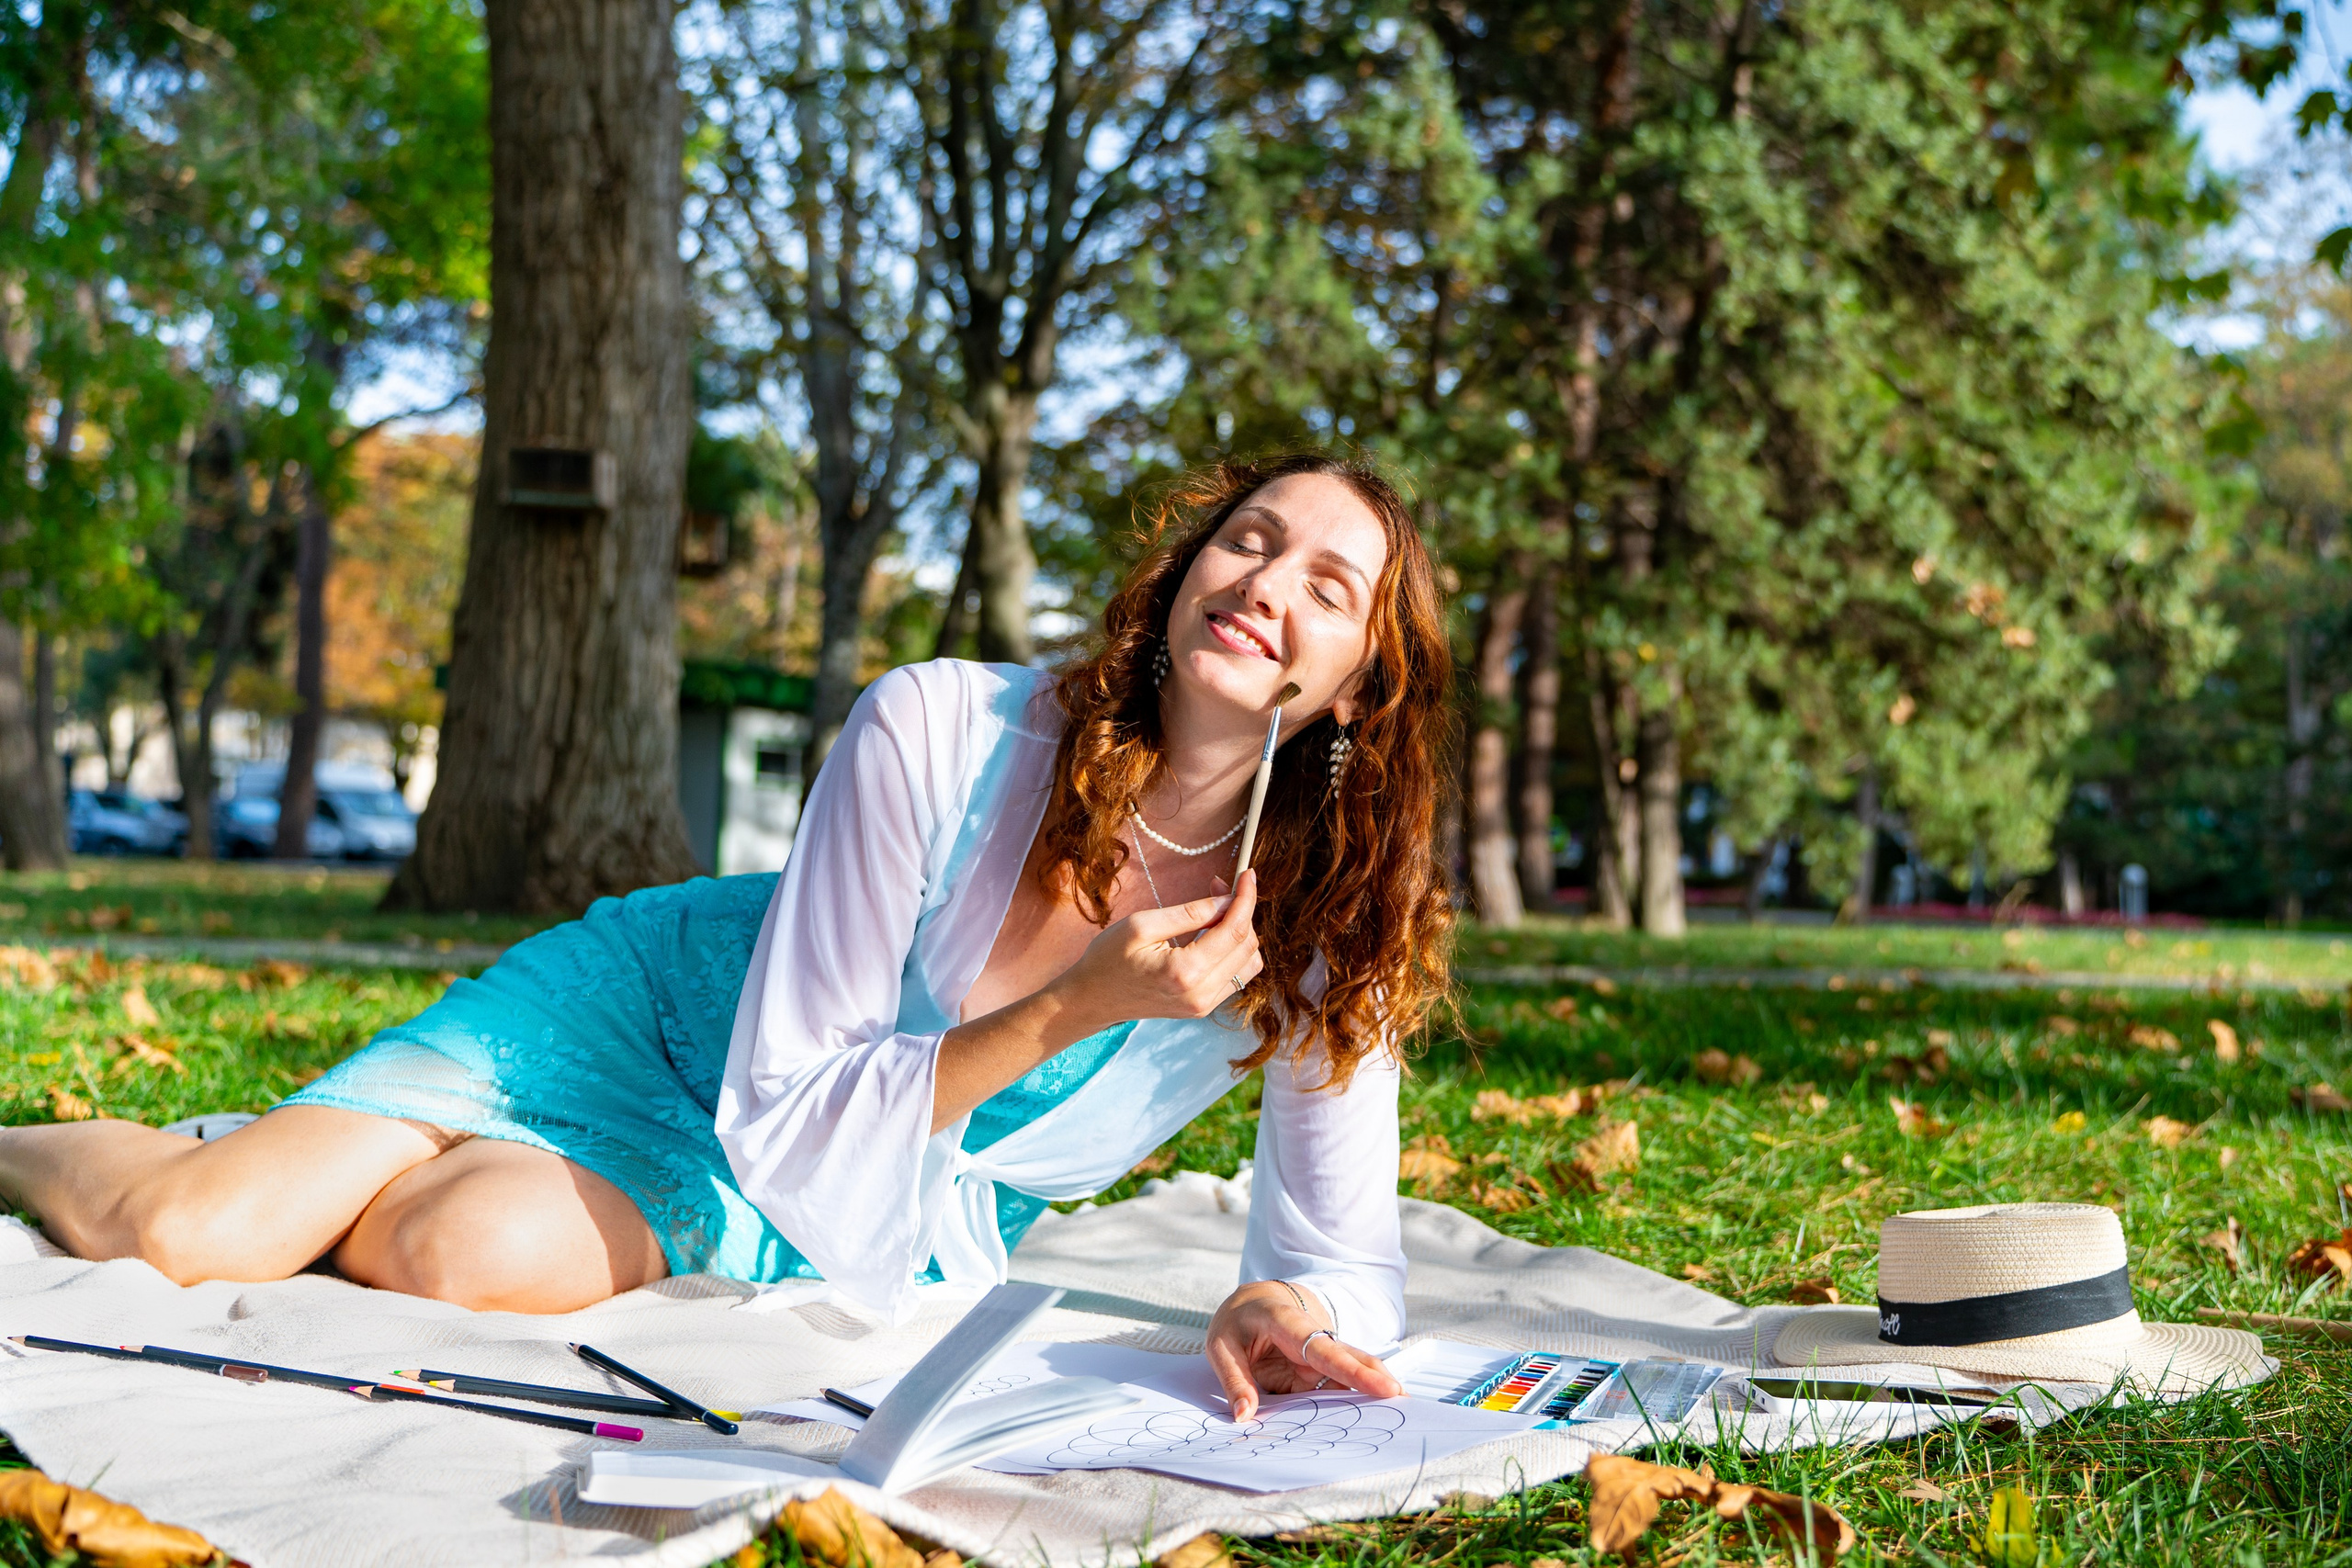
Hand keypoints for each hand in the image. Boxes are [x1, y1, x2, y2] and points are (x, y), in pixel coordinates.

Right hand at [1051, 869, 1261, 1026]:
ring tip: (1216, 910)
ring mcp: (1204, 1005)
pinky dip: (1234, 951)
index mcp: (1185, 972)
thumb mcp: (1143, 925)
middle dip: (1241, 910)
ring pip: (1249, 963)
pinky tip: (1214, 933)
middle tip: (1218, 886)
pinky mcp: (1202, 1008)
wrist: (1091, 999)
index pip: (1234, 930)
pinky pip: (1236, 977)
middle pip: (1247, 946)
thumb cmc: (1108, 959)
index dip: (1245, 898)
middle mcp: (1201, 994)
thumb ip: (1190, 913)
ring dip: (1241, 932)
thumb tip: (1228, 900)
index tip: (1247, 874)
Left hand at [1204, 1279, 1401, 1421]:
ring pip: (1350, 1371)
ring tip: (1403, 1411)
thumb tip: (1244, 1416)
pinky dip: (1355, 1400)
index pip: (1322, 1349)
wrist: (1255, 1301)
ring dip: (1371, 1390)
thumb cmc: (1238, 1321)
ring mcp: (1320, 1353)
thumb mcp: (1220, 1346)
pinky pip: (1339, 1386)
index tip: (1382, 1386)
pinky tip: (1374, 1416)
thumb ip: (1234, 1380)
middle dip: (1376, 1378)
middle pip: (1348, 1356)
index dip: (1352, 1370)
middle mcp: (1311, 1336)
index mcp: (1286, 1322)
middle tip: (1404, 1400)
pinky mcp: (1321, 1369)